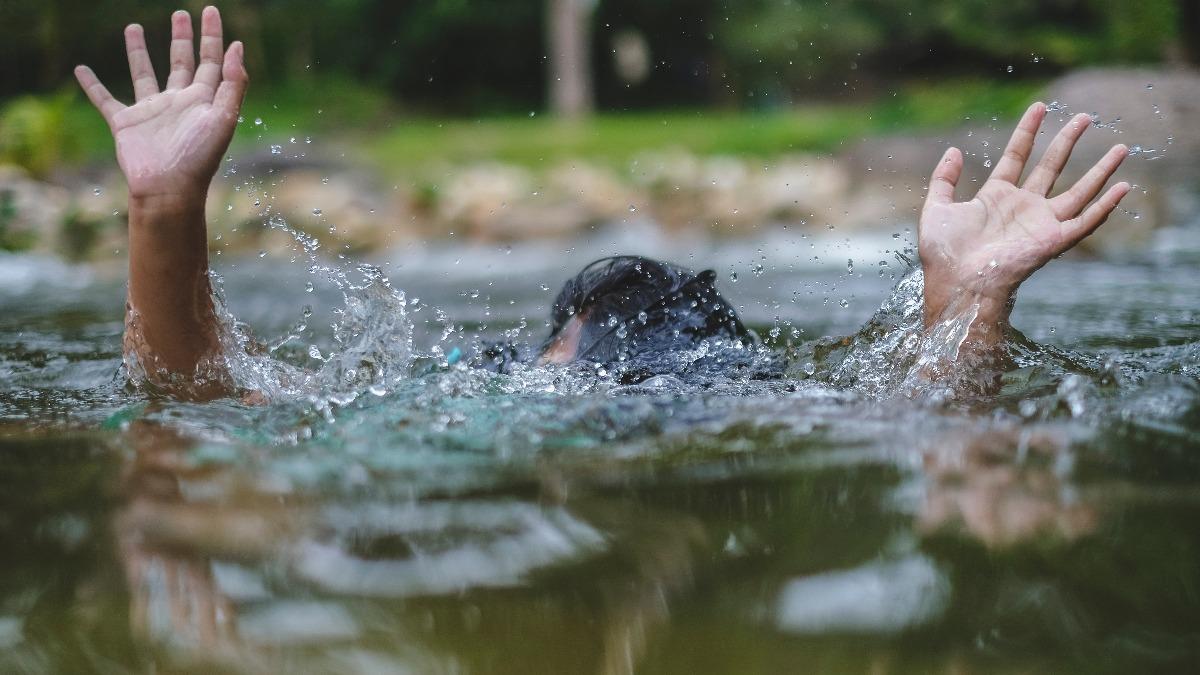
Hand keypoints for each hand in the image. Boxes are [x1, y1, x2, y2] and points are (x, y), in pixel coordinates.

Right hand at [74, 7, 246, 200]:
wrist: (168, 189)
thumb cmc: (199, 157)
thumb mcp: (224, 117)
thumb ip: (233, 84)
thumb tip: (238, 47)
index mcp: (203, 101)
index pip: (211, 61)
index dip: (212, 36)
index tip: (210, 10)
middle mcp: (178, 103)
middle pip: (181, 62)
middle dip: (182, 38)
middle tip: (181, 14)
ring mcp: (151, 112)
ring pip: (144, 73)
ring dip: (139, 51)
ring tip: (134, 27)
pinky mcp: (126, 123)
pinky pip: (105, 99)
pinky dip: (92, 85)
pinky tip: (81, 69)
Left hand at [919, 102, 1128, 330]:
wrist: (956, 282)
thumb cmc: (943, 254)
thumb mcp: (936, 208)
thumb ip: (944, 179)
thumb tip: (954, 149)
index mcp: (996, 197)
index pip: (1017, 156)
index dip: (1027, 131)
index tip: (1039, 107)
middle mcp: (1023, 207)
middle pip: (1052, 166)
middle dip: (1068, 141)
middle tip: (1085, 117)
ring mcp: (1040, 223)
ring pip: (1078, 191)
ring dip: (1100, 170)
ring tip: (1121, 147)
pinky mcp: (1053, 240)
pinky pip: (1085, 221)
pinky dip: (1105, 206)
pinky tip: (1123, 187)